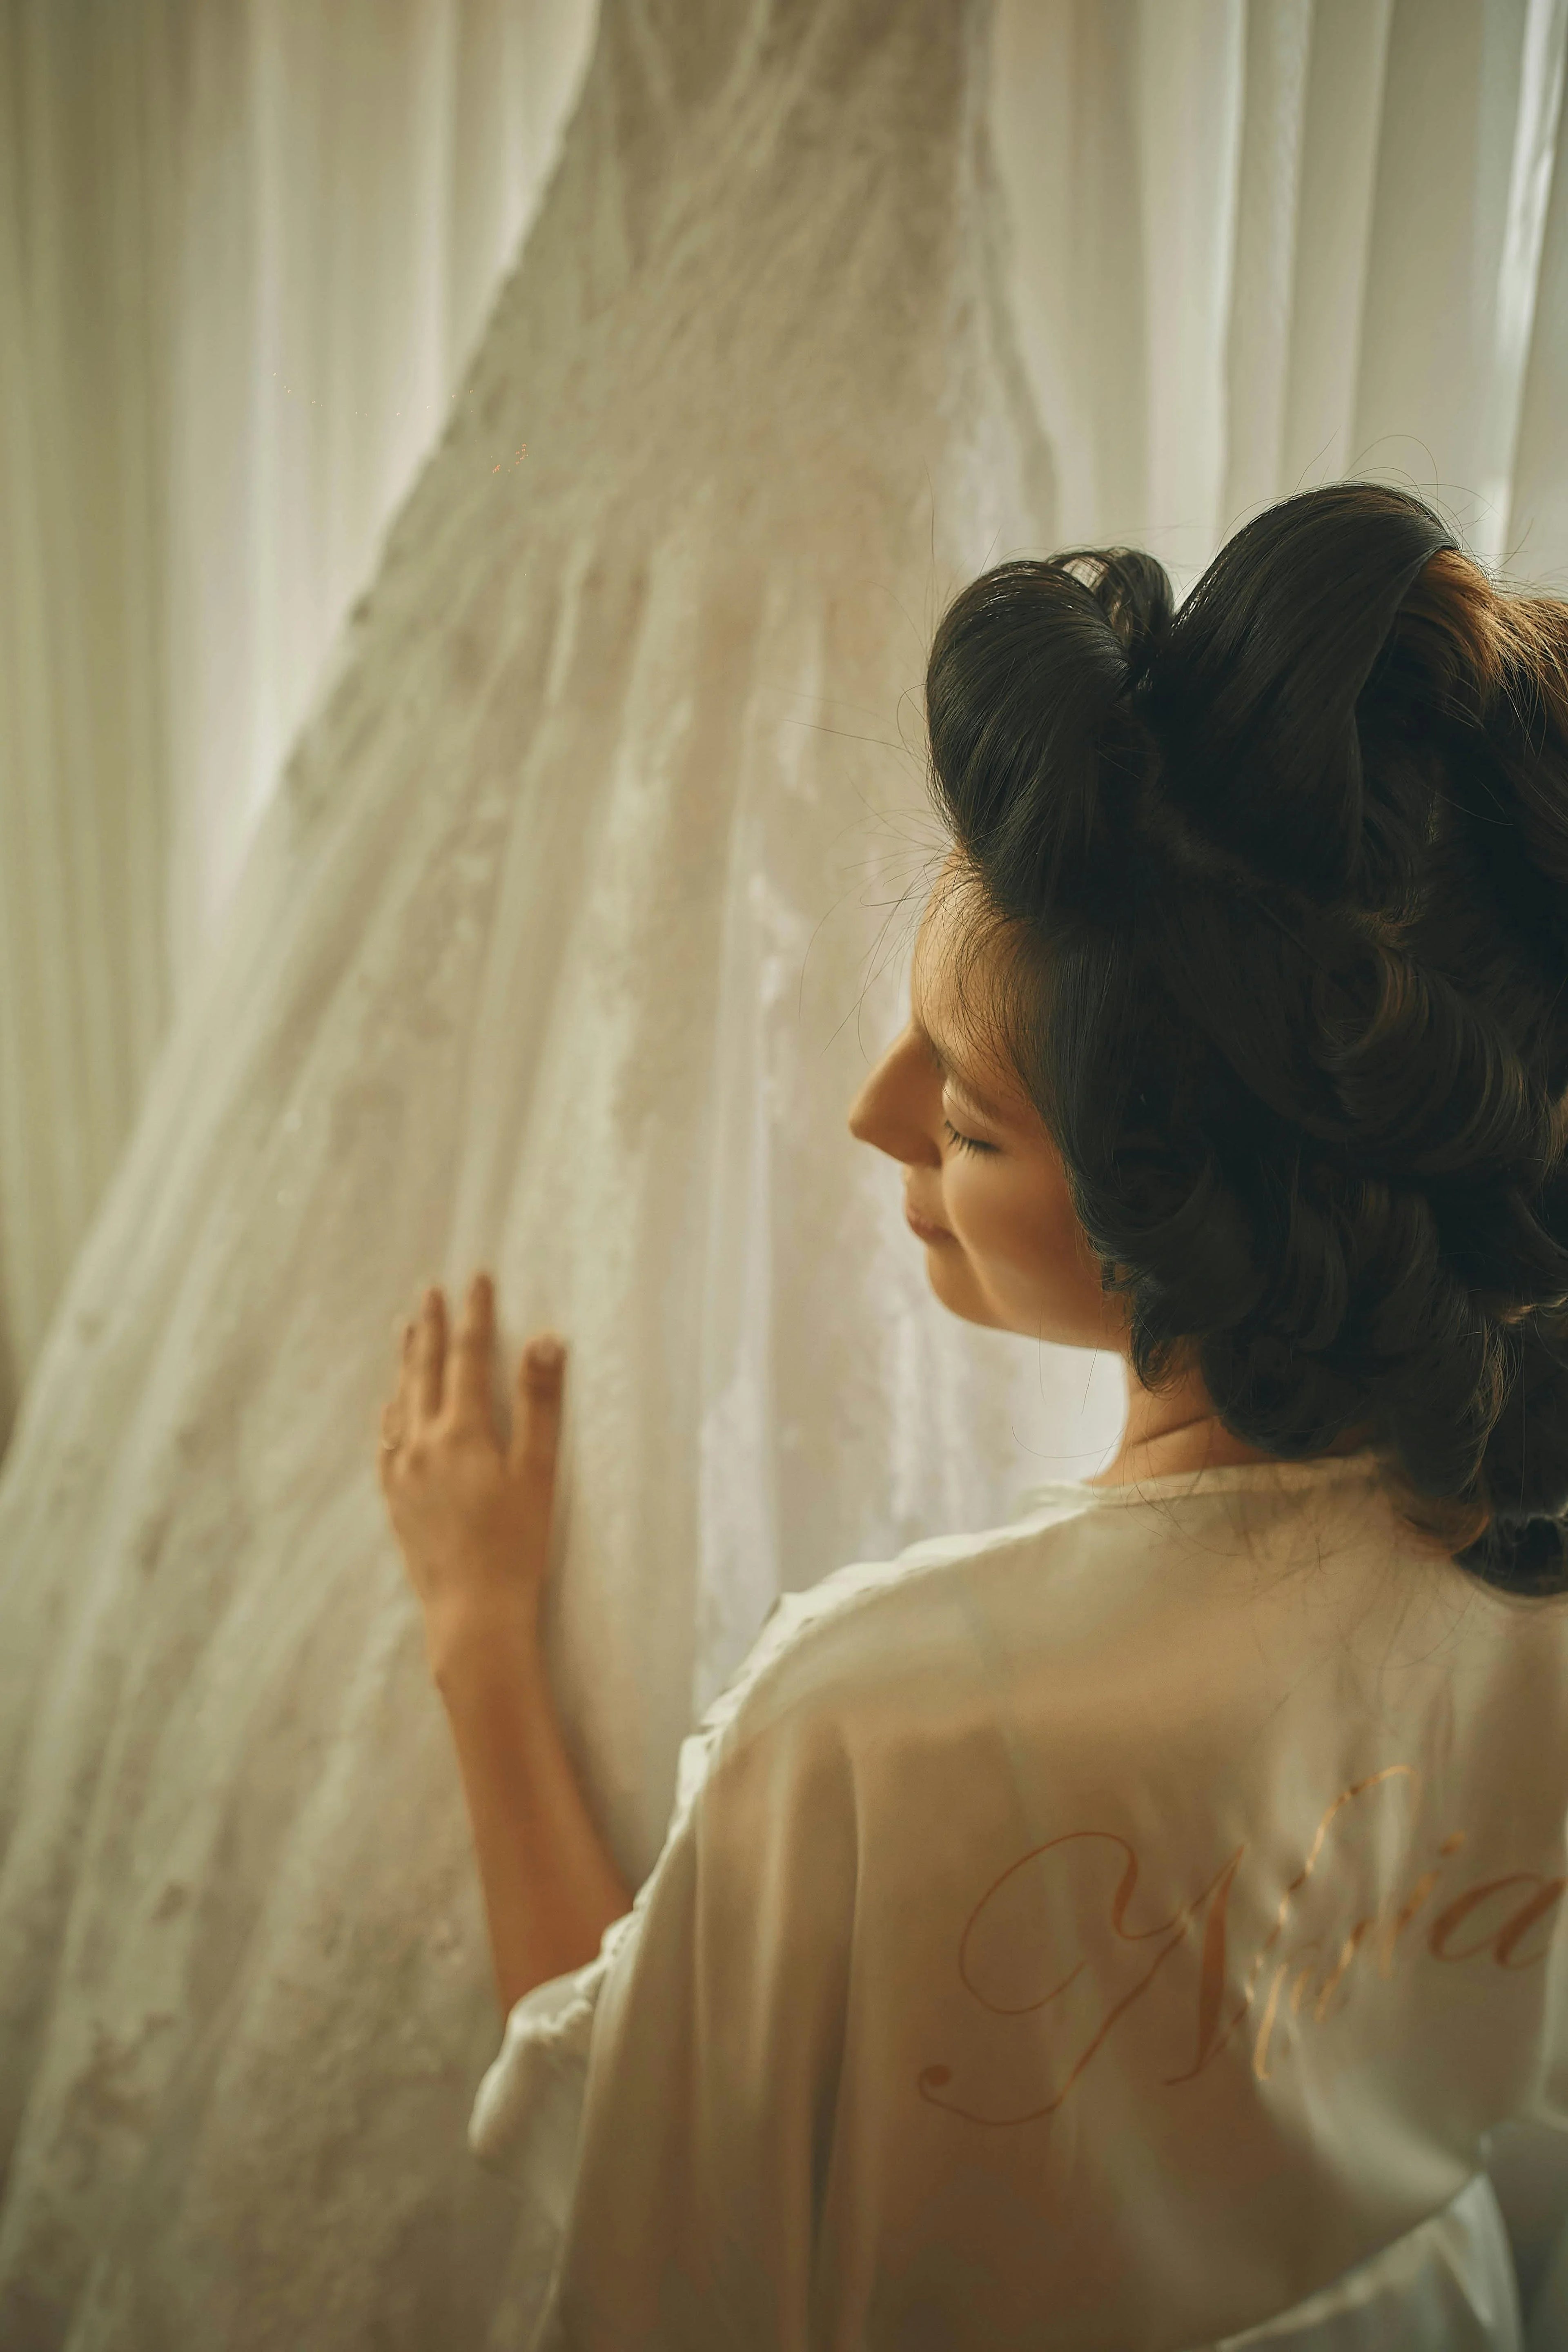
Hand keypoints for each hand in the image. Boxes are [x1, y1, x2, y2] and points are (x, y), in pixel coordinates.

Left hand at [377, 1271, 565, 1650]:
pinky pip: (386, 1442)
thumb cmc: (516, 1546)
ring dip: (405, 1362)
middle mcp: (423, 1445)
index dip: (474, 1315)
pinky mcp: (395, 1501)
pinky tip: (391, 1406)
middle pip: (424, 1371)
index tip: (476, 1278)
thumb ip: (539, 1403)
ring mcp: (403, 1474)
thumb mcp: (539, 1472)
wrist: (472, 1615)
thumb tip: (545, 1339)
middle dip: (430, 1327)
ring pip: (400, 1402)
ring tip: (406, 1331)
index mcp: (462, 1432)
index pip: (468, 1356)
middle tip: (429, 1290)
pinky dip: (390, 1412)